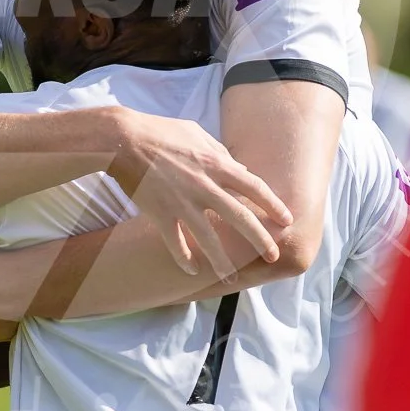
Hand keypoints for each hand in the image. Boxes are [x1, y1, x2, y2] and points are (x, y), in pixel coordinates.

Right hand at [106, 106, 291, 277]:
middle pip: (240, 218)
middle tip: (273, 255)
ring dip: (223, 262)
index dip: (273, 205)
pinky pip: (176, 243)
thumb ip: (221, 151)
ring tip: (233, 278)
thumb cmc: (160, 131)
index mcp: (216, 163)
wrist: (122, 140)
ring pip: (209, 239)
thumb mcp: (196, 132)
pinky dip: (184, 259)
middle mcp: (204, 186)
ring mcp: (182, 202)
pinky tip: (193, 271)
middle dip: (261, 239)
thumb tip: (241, 168)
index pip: (254, 187)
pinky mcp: (160, 214)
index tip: (286, 220)